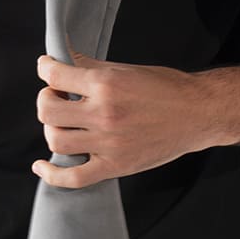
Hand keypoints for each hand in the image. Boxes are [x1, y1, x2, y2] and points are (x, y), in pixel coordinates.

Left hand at [30, 53, 218, 187]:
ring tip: (64, 122)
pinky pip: (73, 178)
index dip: (45, 68)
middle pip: (47, 110)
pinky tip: (42, 165)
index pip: (54, 75)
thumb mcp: (127, 69)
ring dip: (52, 128)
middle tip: (58, 96)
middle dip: (47, 99)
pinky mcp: (115, 166)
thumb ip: (92, 67)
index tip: (47, 67)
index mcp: (106, 84)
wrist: (197, 114)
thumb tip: (63, 60)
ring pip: (55, 139)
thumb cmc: (166, 89)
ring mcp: (108, 143)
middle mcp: (104, 114)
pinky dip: (52, 174)